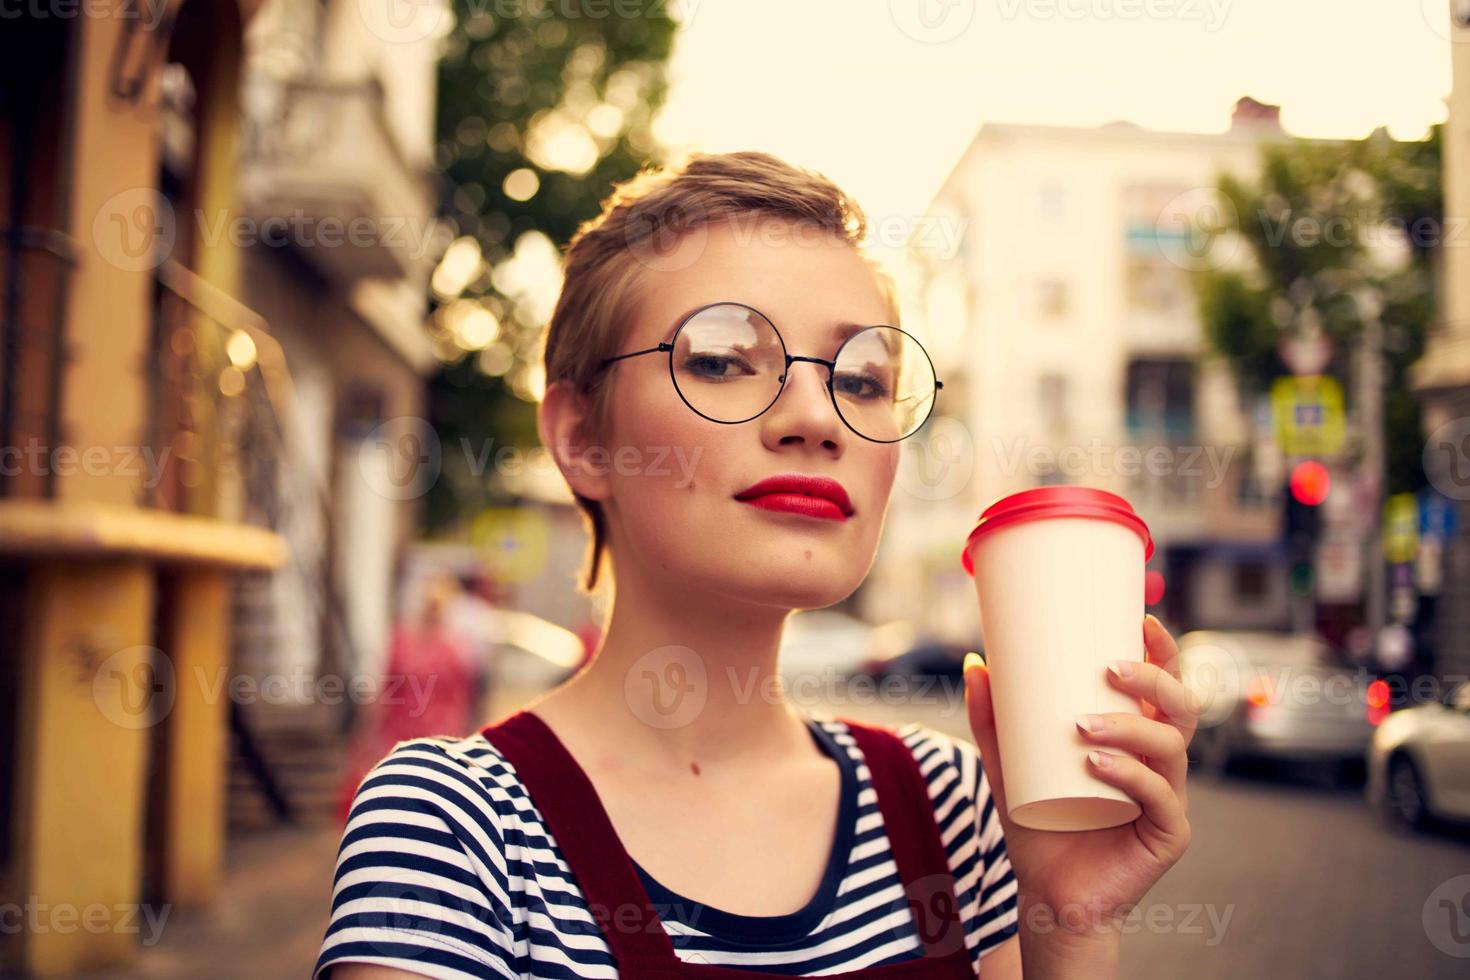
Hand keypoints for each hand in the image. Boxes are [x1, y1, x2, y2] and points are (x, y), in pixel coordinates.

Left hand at [963, 614, 1196, 944]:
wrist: (1046, 893)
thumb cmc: (1039, 825)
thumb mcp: (1007, 764)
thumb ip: (992, 719)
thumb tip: (974, 663)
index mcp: (1136, 739)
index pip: (1162, 687)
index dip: (1163, 652)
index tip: (1142, 621)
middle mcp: (1160, 764)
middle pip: (1182, 708)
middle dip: (1154, 680)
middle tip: (1110, 668)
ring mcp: (1169, 799)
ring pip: (1172, 748)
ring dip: (1130, 728)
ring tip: (1082, 727)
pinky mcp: (1168, 835)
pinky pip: (1162, 798)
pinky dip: (1131, 777)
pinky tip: (1098, 766)